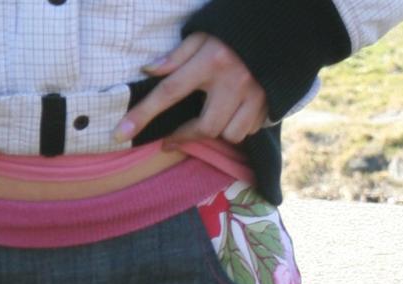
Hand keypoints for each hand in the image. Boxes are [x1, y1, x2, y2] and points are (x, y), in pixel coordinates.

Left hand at [114, 33, 267, 146]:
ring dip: (216, 132)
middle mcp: (233, 80)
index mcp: (211, 60)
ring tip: (209, 119)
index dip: (143, 115)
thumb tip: (149, 71)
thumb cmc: (235, 30)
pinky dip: (237, 128)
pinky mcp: (269, 104)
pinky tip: (233, 113)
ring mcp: (254, 95)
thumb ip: (177, 55)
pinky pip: (248, 131)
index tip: (121, 134)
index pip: (169, 91)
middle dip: (186, 136)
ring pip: (228, 133)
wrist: (282, 27)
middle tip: (172, 138)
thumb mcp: (204, 33)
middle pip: (205, 127)